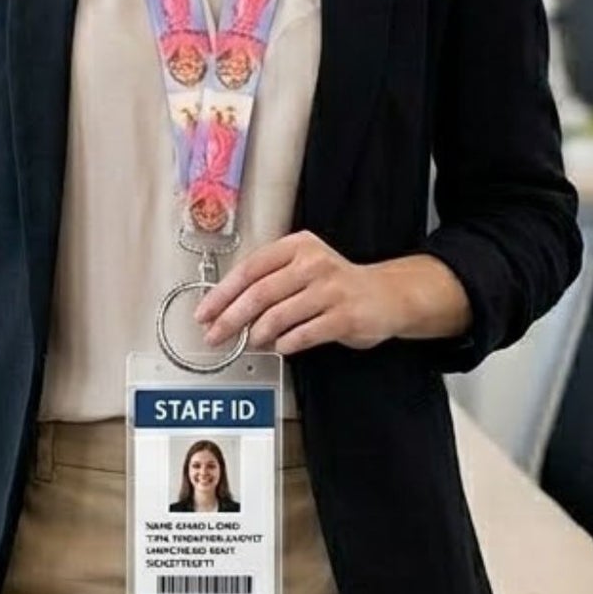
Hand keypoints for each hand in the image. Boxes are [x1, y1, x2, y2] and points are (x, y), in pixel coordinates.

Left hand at [195, 230, 467, 354]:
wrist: (388, 295)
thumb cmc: (335, 283)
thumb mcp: (302, 268)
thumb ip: (268, 281)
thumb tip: (226, 309)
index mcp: (297, 246)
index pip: (250, 269)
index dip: (222, 293)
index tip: (204, 313)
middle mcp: (313, 264)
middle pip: (259, 293)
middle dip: (230, 318)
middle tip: (215, 335)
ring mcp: (331, 290)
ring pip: (279, 316)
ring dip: (258, 334)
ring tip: (252, 342)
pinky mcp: (345, 316)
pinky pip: (303, 334)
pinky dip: (285, 344)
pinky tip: (280, 346)